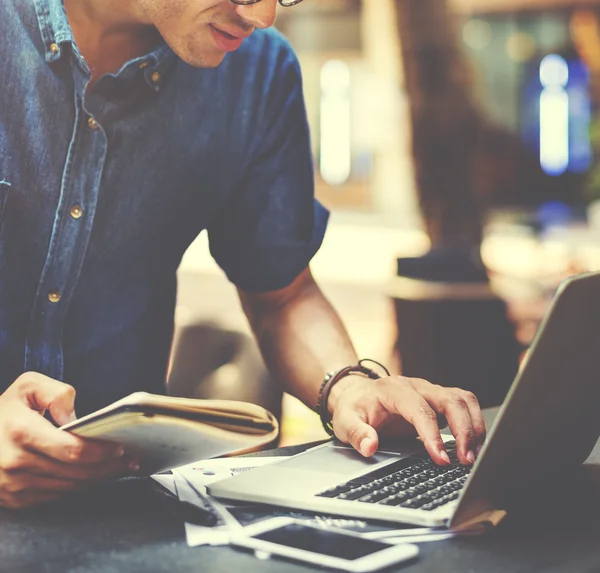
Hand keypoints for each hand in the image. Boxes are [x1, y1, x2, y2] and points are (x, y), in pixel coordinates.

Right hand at [0, 372, 134, 508]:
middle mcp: (15, 462)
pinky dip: (76, 487)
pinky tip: (92, 477)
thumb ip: (58, 395)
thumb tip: (76, 420)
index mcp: (21, 431)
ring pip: (68, 487)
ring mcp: (12, 484)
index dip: (100, 452)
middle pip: (75, 473)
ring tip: (118, 469)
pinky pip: (54, 496)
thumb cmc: (5, 408)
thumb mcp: (29, 386)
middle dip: (108, 467)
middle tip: (130, 461)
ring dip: (96, 480)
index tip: (120, 448)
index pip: (72, 450)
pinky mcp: (12, 498)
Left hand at [328, 375, 485, 465]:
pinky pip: (464, 405)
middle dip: (463, 430)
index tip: (440, 458)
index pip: (419, 409)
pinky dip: (474, 423)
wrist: (357, 395)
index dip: (432, 434)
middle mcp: (416, 386)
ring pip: (463, 400)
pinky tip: (474, 446)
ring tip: (474, 456)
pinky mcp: (438, 401)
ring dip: (474, 426)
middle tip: (466, 460)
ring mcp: (430, 392)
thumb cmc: (353, 408)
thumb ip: (356, 434)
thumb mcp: (344, 421)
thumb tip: (369, 447)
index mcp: (393, 390)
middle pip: (450, 400)